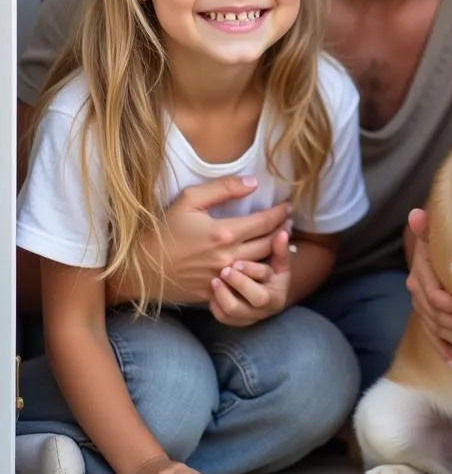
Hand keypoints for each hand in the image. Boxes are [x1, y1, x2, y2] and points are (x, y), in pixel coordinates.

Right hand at [109, 176, 290, 305]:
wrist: (140, 267)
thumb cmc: (163, 229)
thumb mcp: (189, 200)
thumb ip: (223, 188)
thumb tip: (253, 182)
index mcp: (224, 233)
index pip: (265, 222)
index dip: (281, 213)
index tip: (289, 206)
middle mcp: (228, 257)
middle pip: (269, 244)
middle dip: (283, 231)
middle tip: (289, 221)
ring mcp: (222, 277)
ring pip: (261, 264)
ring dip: (275, 251)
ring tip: (281, 239)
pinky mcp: (215, 291)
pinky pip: (245, 281)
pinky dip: (257, 269)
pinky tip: (262, 260)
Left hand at [209, 228, 291, 325]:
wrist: (270, 295)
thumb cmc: (272, 271)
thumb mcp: (278, 260)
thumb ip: (278, 248)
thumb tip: (282, 232)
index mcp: (280, 285)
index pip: (267, 277)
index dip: (252, 269)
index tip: (237, 262)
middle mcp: (270, 304)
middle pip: (257, 298)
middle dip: (239, 283)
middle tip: (224, 271)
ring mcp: (253, 315)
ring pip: (236, 311)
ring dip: (224, 295)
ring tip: (214, 281)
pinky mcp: (239, 322)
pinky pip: (224, 318)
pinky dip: (216, 306)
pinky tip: (211, 293)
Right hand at [405, 208, 451, 367]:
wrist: (435, 247)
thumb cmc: (443, 241)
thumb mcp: (438, 234)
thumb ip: (429, 227)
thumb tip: (416, 214)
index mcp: (421, 271)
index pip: (433, 295)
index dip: (450, 306)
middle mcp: (416, 290)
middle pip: (434, 315)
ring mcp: (419, 305)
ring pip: (433, 327)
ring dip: (451, 339)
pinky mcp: (425, 317)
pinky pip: (431, 337)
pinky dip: (442, 349)